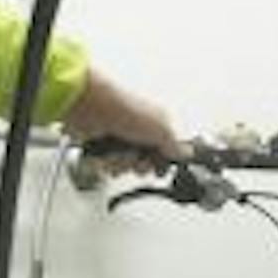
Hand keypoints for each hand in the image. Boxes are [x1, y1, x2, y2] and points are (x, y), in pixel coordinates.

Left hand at [60, 64, 185, 175]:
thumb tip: (186, 153)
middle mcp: (137, 130)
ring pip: (123, 166)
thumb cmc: (126, 110)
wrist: (91, 107)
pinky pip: (105, 164)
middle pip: (143, 163)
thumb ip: (175, 145)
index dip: (161, 164)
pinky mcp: (99, 144)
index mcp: (156, 123)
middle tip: (136, 158)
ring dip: (119, 163)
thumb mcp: (161, 130)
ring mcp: (118, 138)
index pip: (164, 152)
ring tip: (116, 152)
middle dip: (138, 165)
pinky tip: (104, 152)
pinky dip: (104, 162)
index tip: (158, 170)